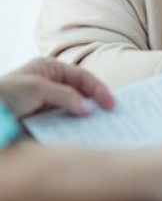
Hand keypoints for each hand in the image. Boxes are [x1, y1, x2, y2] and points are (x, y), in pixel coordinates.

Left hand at [0, 58, 114, 118]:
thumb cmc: (6, 93)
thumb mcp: (37, 89)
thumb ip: (65, 96)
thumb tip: (89, 108)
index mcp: (50, 68)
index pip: (82, 77)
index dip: (98, 88)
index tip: (110, 103)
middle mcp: (50, 83)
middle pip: (80, 91)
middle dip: (95, 102)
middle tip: (111, 115)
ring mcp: (46, 101)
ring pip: (73, 108)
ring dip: (85, 116)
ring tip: (100, 125)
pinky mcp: (41, 119)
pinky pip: (62, 121)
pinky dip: (72, 126)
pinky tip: (80, 132)